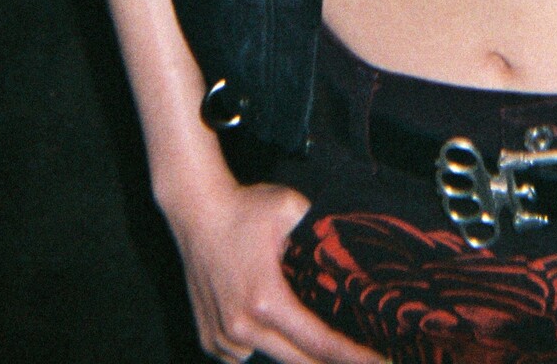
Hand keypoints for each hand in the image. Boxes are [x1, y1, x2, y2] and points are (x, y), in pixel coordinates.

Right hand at [163, 173, 386, 363]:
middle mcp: (242, 327)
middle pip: (299, 361)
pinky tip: (265, 320)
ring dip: (291, 348)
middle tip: (361, 358)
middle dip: (331, 362)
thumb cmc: (244, 208)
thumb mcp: (292, 208)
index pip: (319, 342)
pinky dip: (260, 343)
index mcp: (267, 300)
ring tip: (302, 321)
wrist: (195, 209)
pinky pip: (244, 354)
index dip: (353, 357)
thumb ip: (320, 231)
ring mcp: (223, 337)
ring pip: (271, 356)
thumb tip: (349, 248)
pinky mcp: (209, 338)